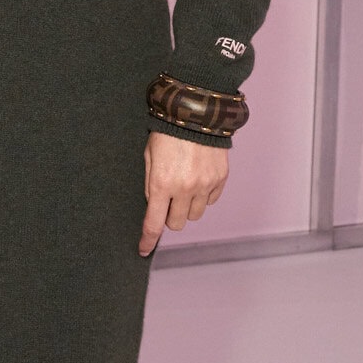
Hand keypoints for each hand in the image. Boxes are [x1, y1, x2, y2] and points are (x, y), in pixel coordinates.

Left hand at [141, 130, 228, 256]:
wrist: (196, 113)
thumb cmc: (167, 133)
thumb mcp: (149, 157)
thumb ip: (151, 184)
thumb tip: (154, 206)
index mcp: (162, 184)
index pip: (153, 223)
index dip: (148, 240)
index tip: (143, 249)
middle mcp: (185, 188)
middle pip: (176, 223)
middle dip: (169, 216)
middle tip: (167, 201)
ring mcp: (204, 185)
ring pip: (194, 215)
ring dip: (186, 207)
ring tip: (184, 188)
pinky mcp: (219, 179)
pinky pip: (210, 201)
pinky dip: (202, 196)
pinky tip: (198, 180)